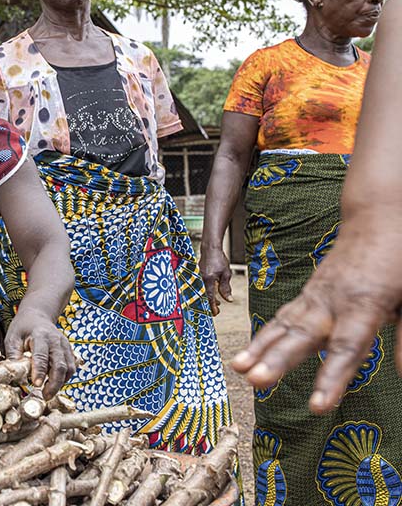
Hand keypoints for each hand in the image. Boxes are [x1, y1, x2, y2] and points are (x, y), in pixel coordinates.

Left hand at [4, 308, 75, 398]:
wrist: (38, 316)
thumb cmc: (23, 328)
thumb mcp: (12, 338)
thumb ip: (14, 356)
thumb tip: (15, 375)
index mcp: (40, 335)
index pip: (42, 355)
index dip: (39, 371)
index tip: (36, 384)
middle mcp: (56, 340)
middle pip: (60, 365)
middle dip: (54, 383)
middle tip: (45, 396)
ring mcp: (65, 346)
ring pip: (68, 368)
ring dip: (60, 383)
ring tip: (48, 393)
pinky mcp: (69, 351)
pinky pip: (71, 368)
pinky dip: (64, 379)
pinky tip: (53, 384)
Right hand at [199, 245, 233, 315]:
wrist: (210, 249)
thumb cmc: (219, 260)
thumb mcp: (226, 274)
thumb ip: (226, 288)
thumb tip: (229, 300)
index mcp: (209, 280)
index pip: (210, 297)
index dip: (213, 307)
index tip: (216, 313)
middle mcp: (201, 280)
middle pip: (204, 297)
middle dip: (210, 304)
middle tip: (217, 309)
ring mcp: (197, 278)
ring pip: (202, 292)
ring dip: (209, 298)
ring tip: (218, 302)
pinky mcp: (197, 276)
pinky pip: (201, 287)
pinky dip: (206, 292)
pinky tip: (213, 292)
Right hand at [232, 216, 401, 413]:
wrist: (377, 218)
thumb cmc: (401, 259)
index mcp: (365, 304)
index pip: (347, 348)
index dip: (331, 378)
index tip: (316, 406)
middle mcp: (332, 301)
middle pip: (302, 335)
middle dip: (277, 360)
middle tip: (256, 380)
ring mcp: (315, 296)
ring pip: (284, 325)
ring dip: (259, 349)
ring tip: (238, 370)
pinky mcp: (307, 294)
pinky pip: (281, 318)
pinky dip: (262, 338)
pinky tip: (245, 358)